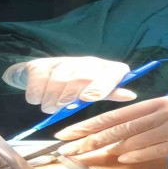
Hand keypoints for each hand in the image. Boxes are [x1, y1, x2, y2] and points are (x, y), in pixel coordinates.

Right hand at [2, 57, 136, 113]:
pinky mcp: (40, 64)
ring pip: (57, 82)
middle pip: (81, 78)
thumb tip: (131, 95)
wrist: (45, 74)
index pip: (112, 72)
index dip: (101, 85)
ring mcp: (63, 61)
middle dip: (69, 97)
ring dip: (51, 100)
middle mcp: (86, 62)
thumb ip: (111, 93)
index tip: (87, 99)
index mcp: (104, 69)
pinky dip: (36, 95)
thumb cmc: (79, 87)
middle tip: (61, 107)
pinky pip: (38, 83)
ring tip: (50, 106)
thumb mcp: (98, 90)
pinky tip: (38, 98)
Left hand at [54, 96, 167, 162]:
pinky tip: (125, 157)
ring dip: (111, 148)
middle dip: (91, 138)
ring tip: (87, 158)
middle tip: (66, 148)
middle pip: (123, 125)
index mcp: (162, 102)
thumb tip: (124, 142)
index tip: (67, 134)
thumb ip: (156, 127)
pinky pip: (165, 145)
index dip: (91, 124)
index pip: (120, 115)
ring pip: (140, 135)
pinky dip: (144, 151)